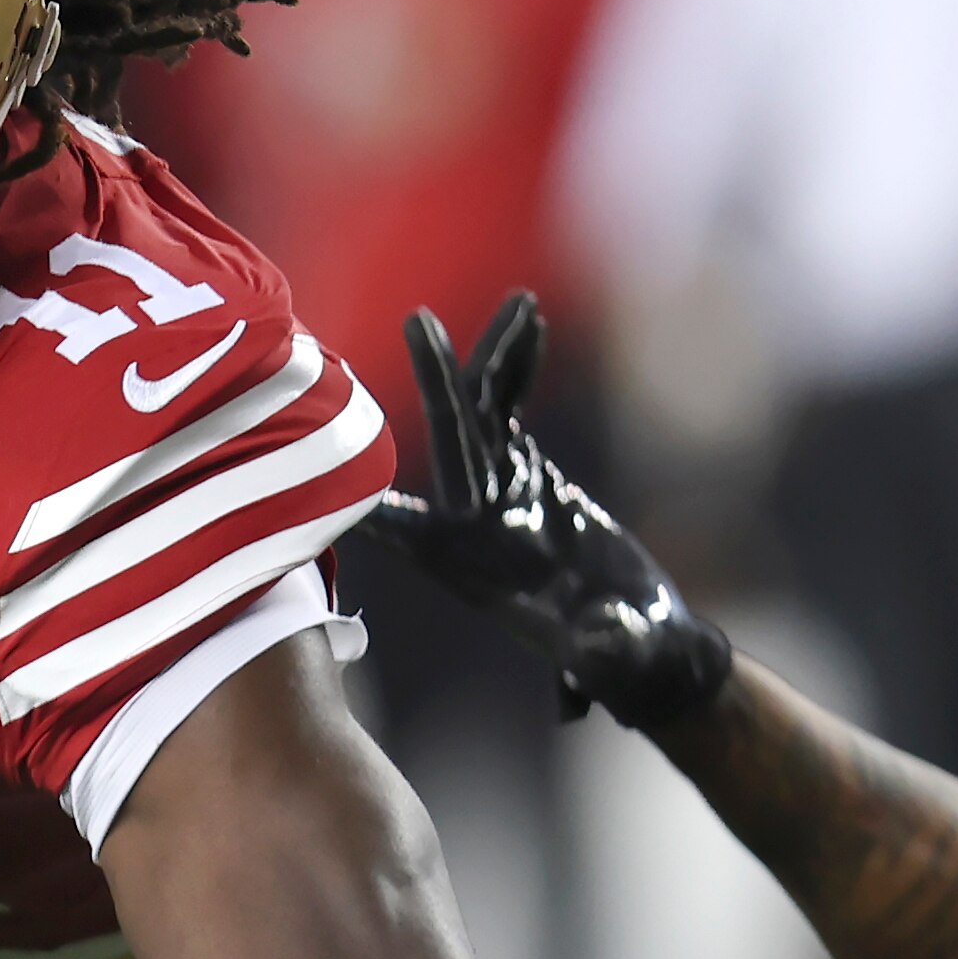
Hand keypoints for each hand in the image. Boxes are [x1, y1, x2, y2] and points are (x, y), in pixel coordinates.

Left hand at [368, 292, 730, 728]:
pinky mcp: (525, 471)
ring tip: (520, 302)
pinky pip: (511, 408)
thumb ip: (600, 654)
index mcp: (463, 562)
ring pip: (481, 409)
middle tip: (419, 320)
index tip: (319, 441)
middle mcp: (467, 519)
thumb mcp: (612, 656)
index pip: (398, 525)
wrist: (638, 643)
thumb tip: (597, 652)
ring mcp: (494, 489)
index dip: (363, 490)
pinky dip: (521, 368)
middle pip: (445, 437)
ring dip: (494, 354)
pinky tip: (532, 323)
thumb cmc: (620, 656)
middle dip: (435, 378)